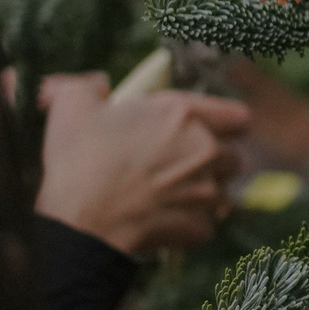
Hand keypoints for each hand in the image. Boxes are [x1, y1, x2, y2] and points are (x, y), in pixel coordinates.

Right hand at [33, 71, 249, 254]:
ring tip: (171, 196)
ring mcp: (205, 190)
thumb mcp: (73, 104)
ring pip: (221, 193)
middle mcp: (204, 150)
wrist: (79, 220)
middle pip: (232, 157)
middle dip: (212, 162)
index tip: (222, 128)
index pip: (235, 116)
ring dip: (202, 194)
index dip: (229, 122)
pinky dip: (188, 226)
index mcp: (182, 115)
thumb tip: (96, 84)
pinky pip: (204, 225)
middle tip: (181, 166)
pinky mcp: (198, 226)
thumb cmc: (79, 159)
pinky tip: (163, 221)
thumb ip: (90, 85)